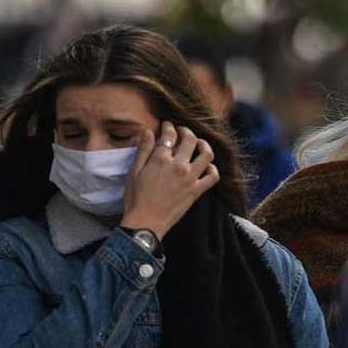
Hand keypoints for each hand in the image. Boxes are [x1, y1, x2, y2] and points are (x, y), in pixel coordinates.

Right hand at [120, 122, 218, 239]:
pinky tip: (207, 167)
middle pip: (190, 140)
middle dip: (186, 131)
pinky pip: (213, 176)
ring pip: (206, 154)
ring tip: (199, 143)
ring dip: (204, 145)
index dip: (169, 126)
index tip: (167, 125)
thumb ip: (143, 150)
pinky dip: (213, 169)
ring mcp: (190, 178)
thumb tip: (148, 131)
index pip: (170, 135)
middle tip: (182, 131)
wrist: (146, 222)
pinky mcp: (197, 191)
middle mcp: (178, 165)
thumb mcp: (134, 171)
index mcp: (161, 159)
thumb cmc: (136, 198)